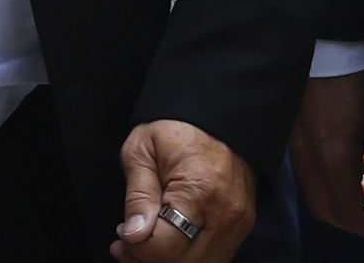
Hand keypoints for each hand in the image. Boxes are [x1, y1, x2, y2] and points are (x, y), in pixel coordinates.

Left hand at [112, 120, 254, 262]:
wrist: (217, 115)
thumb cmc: (177, 127)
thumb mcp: (142, 150)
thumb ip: (138, 195)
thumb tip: (134, 235)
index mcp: (199, 191)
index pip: (165, 247)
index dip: (136, 247)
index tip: (122, 233)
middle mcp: (225, 214)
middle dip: (148, 258)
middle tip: (126, 243)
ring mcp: (237, 223)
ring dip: (168, 260)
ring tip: (145, 242)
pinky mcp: (241, 227)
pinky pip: (213, 258)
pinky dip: (187, 256)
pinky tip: (169, 241)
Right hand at [289, 70, 363, 235]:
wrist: (330, 40)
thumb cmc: (360, 76)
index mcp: (335, 154)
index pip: (347, 212)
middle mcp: (309, 153)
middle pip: (325, 210)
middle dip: (351, 219)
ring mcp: (297, 142)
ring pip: (314, 190)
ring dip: (338, 198)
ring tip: (363, 185)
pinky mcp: (293, 130)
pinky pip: (308, 169)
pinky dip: (328, 178)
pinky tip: (348, 161)